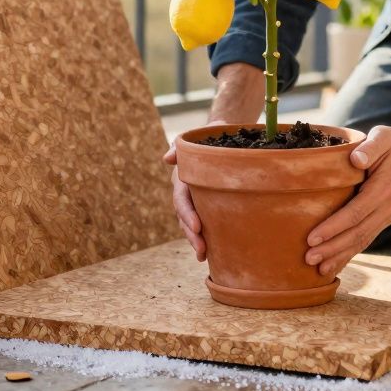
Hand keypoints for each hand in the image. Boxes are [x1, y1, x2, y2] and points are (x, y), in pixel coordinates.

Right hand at [165, 124, 229, 262]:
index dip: (187, 213)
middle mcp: (186, 191)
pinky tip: (210, 255)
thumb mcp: (200, 134)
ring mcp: (194, 200)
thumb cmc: (212, 134)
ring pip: (189, 224)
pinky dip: (204, 239)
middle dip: (190, 234)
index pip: (182, 198)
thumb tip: (167, 159)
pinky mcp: (205, 206)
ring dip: (194, 241)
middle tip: (201, 249)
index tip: (198, 226)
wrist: (223, 137)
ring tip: (203, 256)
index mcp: (183, 177)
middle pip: (183, 217)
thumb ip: (183, 144)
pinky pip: (201, 225)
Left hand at [305, 125, 390, 276]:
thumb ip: (370, 147)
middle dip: (332, 248)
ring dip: (340, 256)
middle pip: (357, 233)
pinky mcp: (383, 220)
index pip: (355, 213)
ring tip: (319, 269)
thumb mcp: (382, 137)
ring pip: (362, 241)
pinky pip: (366, 240)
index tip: (312, 237)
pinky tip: (335, 265)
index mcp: (384, 189)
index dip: (333, 227)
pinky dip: (350, 254)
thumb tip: (356, 158)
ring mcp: (387, 216)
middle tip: (309, 258)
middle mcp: (388, 207)